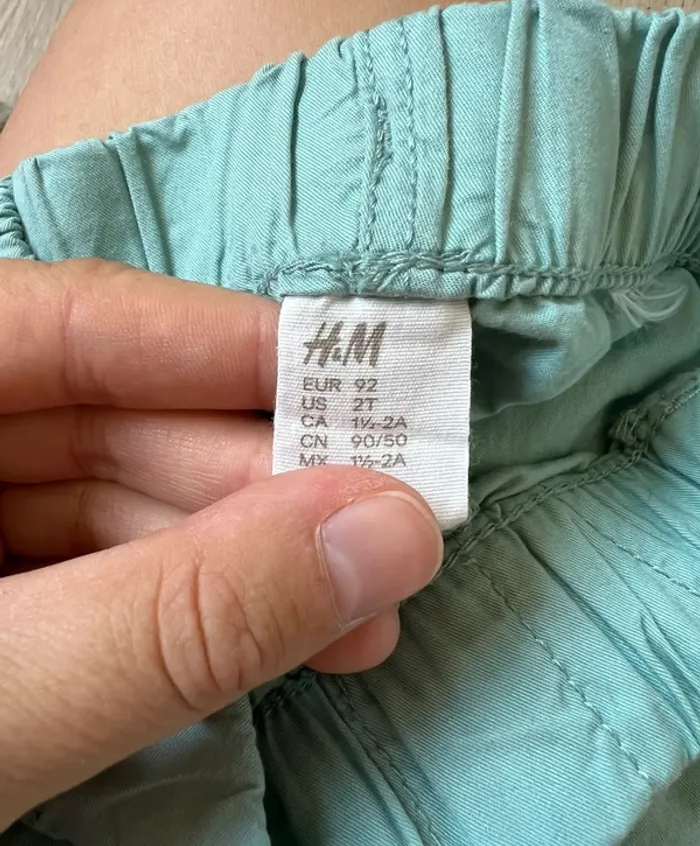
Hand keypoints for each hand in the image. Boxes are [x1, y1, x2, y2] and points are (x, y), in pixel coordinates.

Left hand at [0, 260, 441, 827]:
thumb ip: (183, 617)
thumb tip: (388, 532)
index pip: (71, 322)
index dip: (227, 343)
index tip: (363, 378)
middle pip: (106, 416)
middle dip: (256, 481)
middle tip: (385, 536)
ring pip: (108, 500)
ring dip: (237, 553)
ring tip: (352, 609)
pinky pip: (85, 569)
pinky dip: (178, 601)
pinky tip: (263, 631)